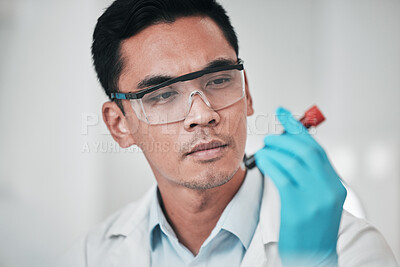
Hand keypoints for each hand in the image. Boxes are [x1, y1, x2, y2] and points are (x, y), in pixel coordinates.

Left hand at [254, 107, 346, 265]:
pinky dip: (269, 162)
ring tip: (264, 152)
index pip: (317, 148)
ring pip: (292, 158)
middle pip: (306, 149)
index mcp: (335, 185)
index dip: (298, 128)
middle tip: (270, 138)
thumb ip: (309, 176)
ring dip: (273, 150)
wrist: (313, 258)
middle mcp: (329, 188)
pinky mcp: (298, 205)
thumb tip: (288, 150)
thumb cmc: (310, 229)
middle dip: (284, 137)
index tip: (283, 113)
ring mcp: (315, 196)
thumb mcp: (317, 200)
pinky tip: (262, 161)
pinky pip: (281, 173)